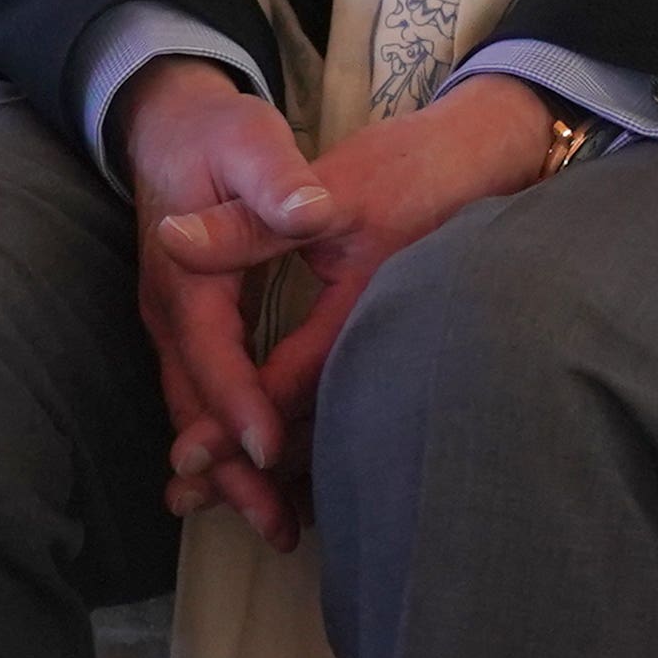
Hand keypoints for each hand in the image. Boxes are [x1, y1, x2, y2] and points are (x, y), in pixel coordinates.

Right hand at [117, 59, 330, 549]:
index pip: (212, 353)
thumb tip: (305, 211)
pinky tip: (266, 478)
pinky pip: (206, 396)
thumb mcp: (252, 142)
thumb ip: (276, 183)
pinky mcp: (192, 328)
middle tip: (278, 527)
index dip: (240, 406)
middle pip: (196, 405)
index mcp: (184, 273)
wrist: (170, 123)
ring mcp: (174, 324)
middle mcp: (168, 310)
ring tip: (278, 525)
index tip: (272, 454)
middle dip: (231, 471)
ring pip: (197, 411)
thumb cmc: (221, 132)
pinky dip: (229, 441)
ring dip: (230, 470)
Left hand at [138, 69, 554, 546]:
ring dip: (274, 465)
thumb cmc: (412, 170)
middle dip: (247, 471)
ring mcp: (394, 356)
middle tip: (184, 498)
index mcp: (362, 314)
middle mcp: (383, 349)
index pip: (288, 386)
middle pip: (310, 430)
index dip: (233, 423)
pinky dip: (307, 435)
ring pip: (329, 426)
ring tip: (213, 496)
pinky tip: (280, 464)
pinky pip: (347, 406)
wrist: (488, 160)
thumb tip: (170, 238)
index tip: (186, 458)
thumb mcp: (330, 188)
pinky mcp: (395, 353)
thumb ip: (249, 225)